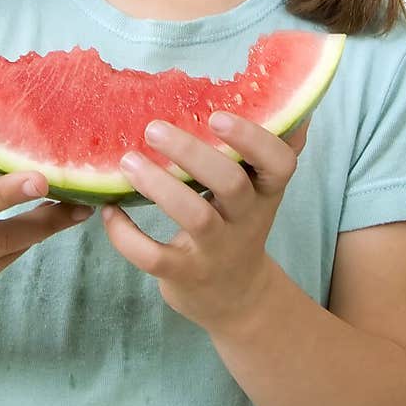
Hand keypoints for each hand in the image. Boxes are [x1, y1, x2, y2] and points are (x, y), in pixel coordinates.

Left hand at [101, 111, 311, 334]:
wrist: (236, 297)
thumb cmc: (239, 226)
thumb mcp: (260, 191)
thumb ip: (267, 152)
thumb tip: (296, 107)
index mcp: (265, 192)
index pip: (280, 163)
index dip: (253, 138)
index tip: (218, 115)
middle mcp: (245, 220)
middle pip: (230, 183)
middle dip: (193, 153)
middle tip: (153, 128)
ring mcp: (215, 250)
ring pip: (194, 216)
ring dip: (158, 186)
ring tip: (127, 161)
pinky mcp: (184, 275)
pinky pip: (155, 257)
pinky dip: (127, 235)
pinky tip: (110, 210)